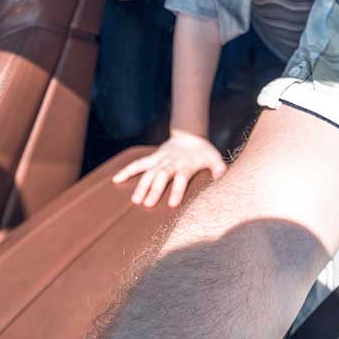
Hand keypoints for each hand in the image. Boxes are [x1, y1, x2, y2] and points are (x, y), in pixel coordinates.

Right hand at [112, 130, 227, 207]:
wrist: (189, 134)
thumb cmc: (203, 151)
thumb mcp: (214, 157)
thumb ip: (219, 168)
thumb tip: (223, 178)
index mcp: (186, 165)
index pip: (181, 178)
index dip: (177, 190)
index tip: (172, 205)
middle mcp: (171, 163)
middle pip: (162, 176)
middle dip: (154, 190)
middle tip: (147, 205)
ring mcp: (160, 160)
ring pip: (148, 172)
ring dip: (141, 185)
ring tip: (135, 200)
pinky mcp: (152, 158)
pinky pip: (138, 164)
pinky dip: (126, 171)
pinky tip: (115, 179)